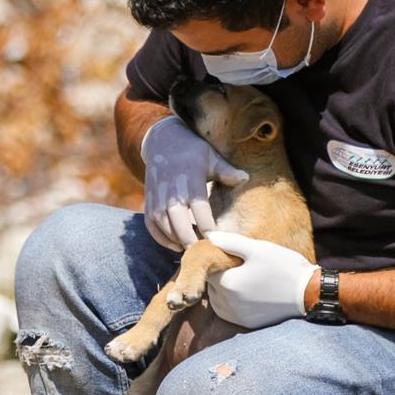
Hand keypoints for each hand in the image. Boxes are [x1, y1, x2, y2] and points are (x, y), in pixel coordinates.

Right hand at [141, 116, 248, 249]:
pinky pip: (151, 226)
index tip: (219, 241)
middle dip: (191, 241)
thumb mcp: (211, 157)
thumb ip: (227, 171)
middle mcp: (172, 192)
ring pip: (164, 227)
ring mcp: (158, 198)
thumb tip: (246, 178)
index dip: (209, 230)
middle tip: (204, 252)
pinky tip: (175, 245)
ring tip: (192, 250)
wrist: (162, 142)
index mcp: (191, 182)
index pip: (201, 211)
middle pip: (180, 224)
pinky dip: (161, 239)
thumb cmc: (193, 151)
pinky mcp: (148, 202)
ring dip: (177, 241)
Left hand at [204, 232, 317, 328]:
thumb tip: (209, 238)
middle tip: (240, 268)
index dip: (218, 262)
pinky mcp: (247, 324)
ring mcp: (237, 316)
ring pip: (218, 300)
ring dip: (225, 291)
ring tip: (245, 281)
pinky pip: (230, 313)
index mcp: (227, 283)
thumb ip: (231, 242)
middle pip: (213, 286)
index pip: (208, 271)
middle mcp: (227, 303)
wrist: (307, 293)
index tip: (232, 258)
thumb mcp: (258, 249)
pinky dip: (233, 304)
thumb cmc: (283, 266)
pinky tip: (248, 295)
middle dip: (222, 277)